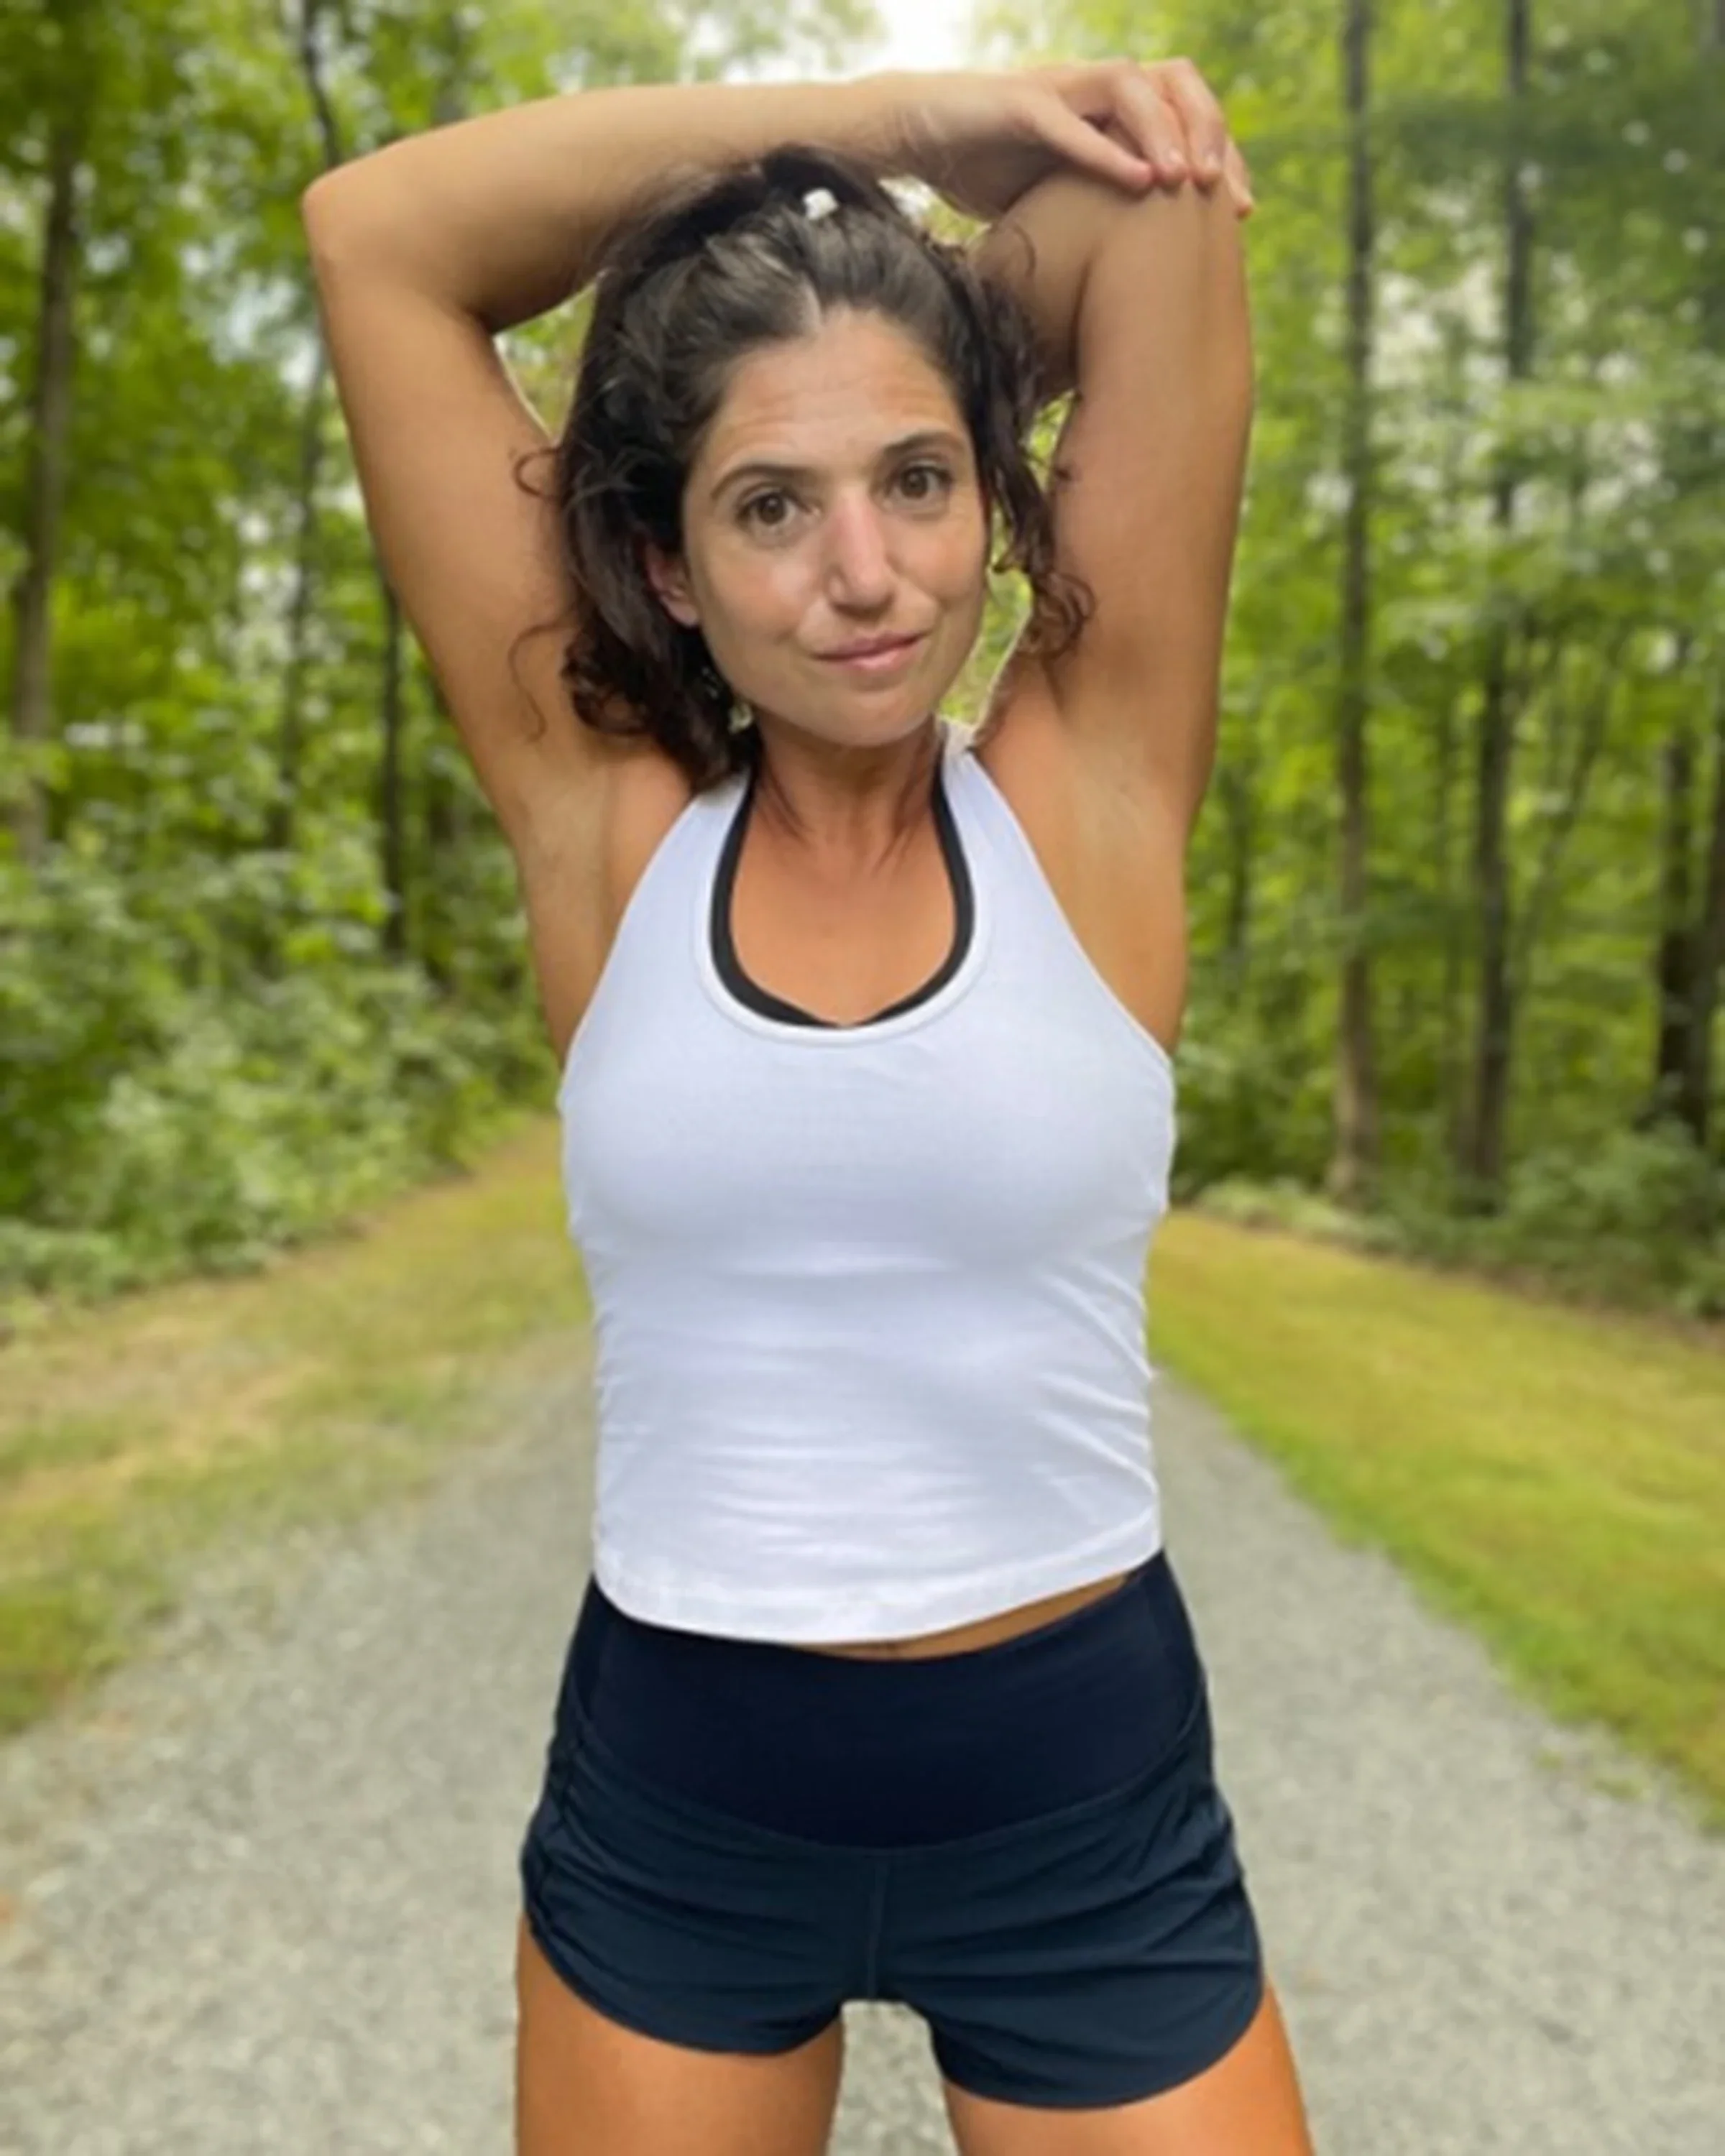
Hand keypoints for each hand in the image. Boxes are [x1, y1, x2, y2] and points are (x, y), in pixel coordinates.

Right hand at [890, 59, 1254, 225]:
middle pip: (1176, 83)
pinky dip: (1107, 150)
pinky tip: (1140, 181)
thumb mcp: (1057, 199)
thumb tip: (1136, 285)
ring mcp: (1059, 88)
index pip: (1186, 112)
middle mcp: (1093, 86)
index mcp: (1110, 106)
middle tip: (1225, 192)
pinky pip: (1072, 121)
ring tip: (1185, 182)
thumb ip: (1099, 215)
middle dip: (1210, 133)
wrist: (915, 137)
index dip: (1223, 155)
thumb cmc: (983, 170)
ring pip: (1133, 87)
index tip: (1242, 211)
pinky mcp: (1020, 103)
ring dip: (1165, 133)